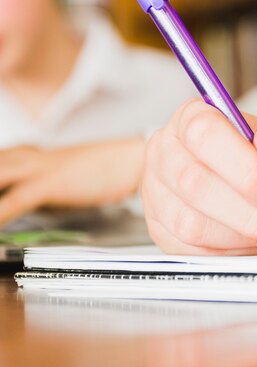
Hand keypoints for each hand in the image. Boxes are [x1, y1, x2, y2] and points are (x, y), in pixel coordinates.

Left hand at [0, 138, 144, 225]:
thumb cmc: (102, 170)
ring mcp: (39, 167)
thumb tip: (19, 204)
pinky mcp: (52, 180)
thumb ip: (37, 188)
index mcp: (28, 155)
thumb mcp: (61, 179)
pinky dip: (1, 212)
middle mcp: (28, 157)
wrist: (132, 159)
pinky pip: (16, 199)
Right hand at [142, 99, 256, 254]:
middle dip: (246, 207)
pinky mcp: (161, 229)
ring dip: (240, 232)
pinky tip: (252, 239)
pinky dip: (230, 250)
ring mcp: (157, 191)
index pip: (204, 134)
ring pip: (190, 222)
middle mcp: (166, 151)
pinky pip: (191, 249)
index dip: (244, 167)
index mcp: (192, 117)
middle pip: (193, 182)